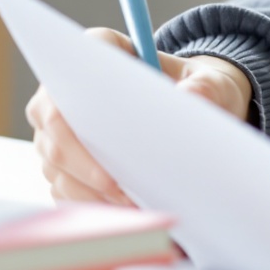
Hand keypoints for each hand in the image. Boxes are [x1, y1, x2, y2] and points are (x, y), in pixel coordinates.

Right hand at [25, 30, 254, 207]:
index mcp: (98, 53)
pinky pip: (65, 192)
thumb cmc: (196, 91)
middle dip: (89, 166)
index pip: (74, 71)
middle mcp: (64, 92)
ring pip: (57, 167)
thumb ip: (206, 88)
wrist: (188, 117)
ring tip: (134, 207)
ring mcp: (57, 133)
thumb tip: (190, 99)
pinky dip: (94, 208)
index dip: (87, 108)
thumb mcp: (212, 84)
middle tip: (125, 192)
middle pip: (56, 130)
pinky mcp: (62, 168)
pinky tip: (126, 216)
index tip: (118, 143)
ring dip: (93, 193)